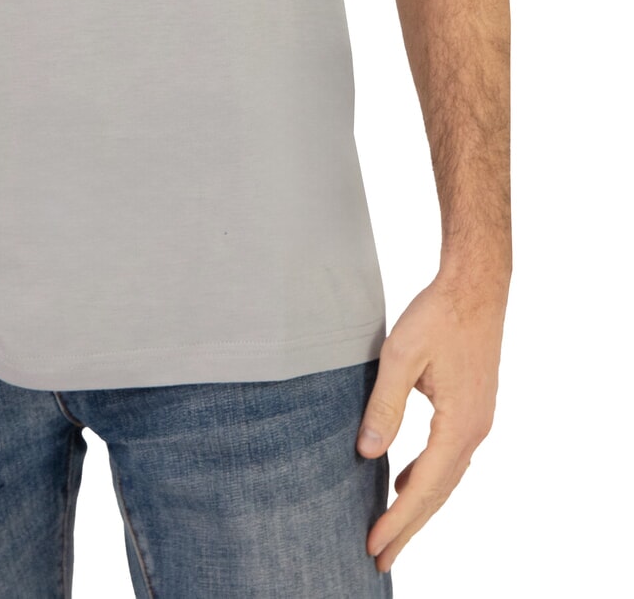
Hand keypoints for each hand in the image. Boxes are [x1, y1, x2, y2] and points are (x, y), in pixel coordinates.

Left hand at [356, 270, 508, 572]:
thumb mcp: (401, 356)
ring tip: (391, 531)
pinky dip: (428, 478)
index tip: (374, 545)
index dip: (398, 519)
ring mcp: (477, 421)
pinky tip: (407, 482)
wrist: (476, 286)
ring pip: (446, 478)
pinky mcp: (472, 409)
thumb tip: (367, 453)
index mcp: (460, 424)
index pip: (426, 487)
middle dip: (408, 527)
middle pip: (439, 493)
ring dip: (418, 506)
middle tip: (379, 559)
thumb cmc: (438, 314)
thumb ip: (385, 405)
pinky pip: (449, 457)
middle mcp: (475, 431)